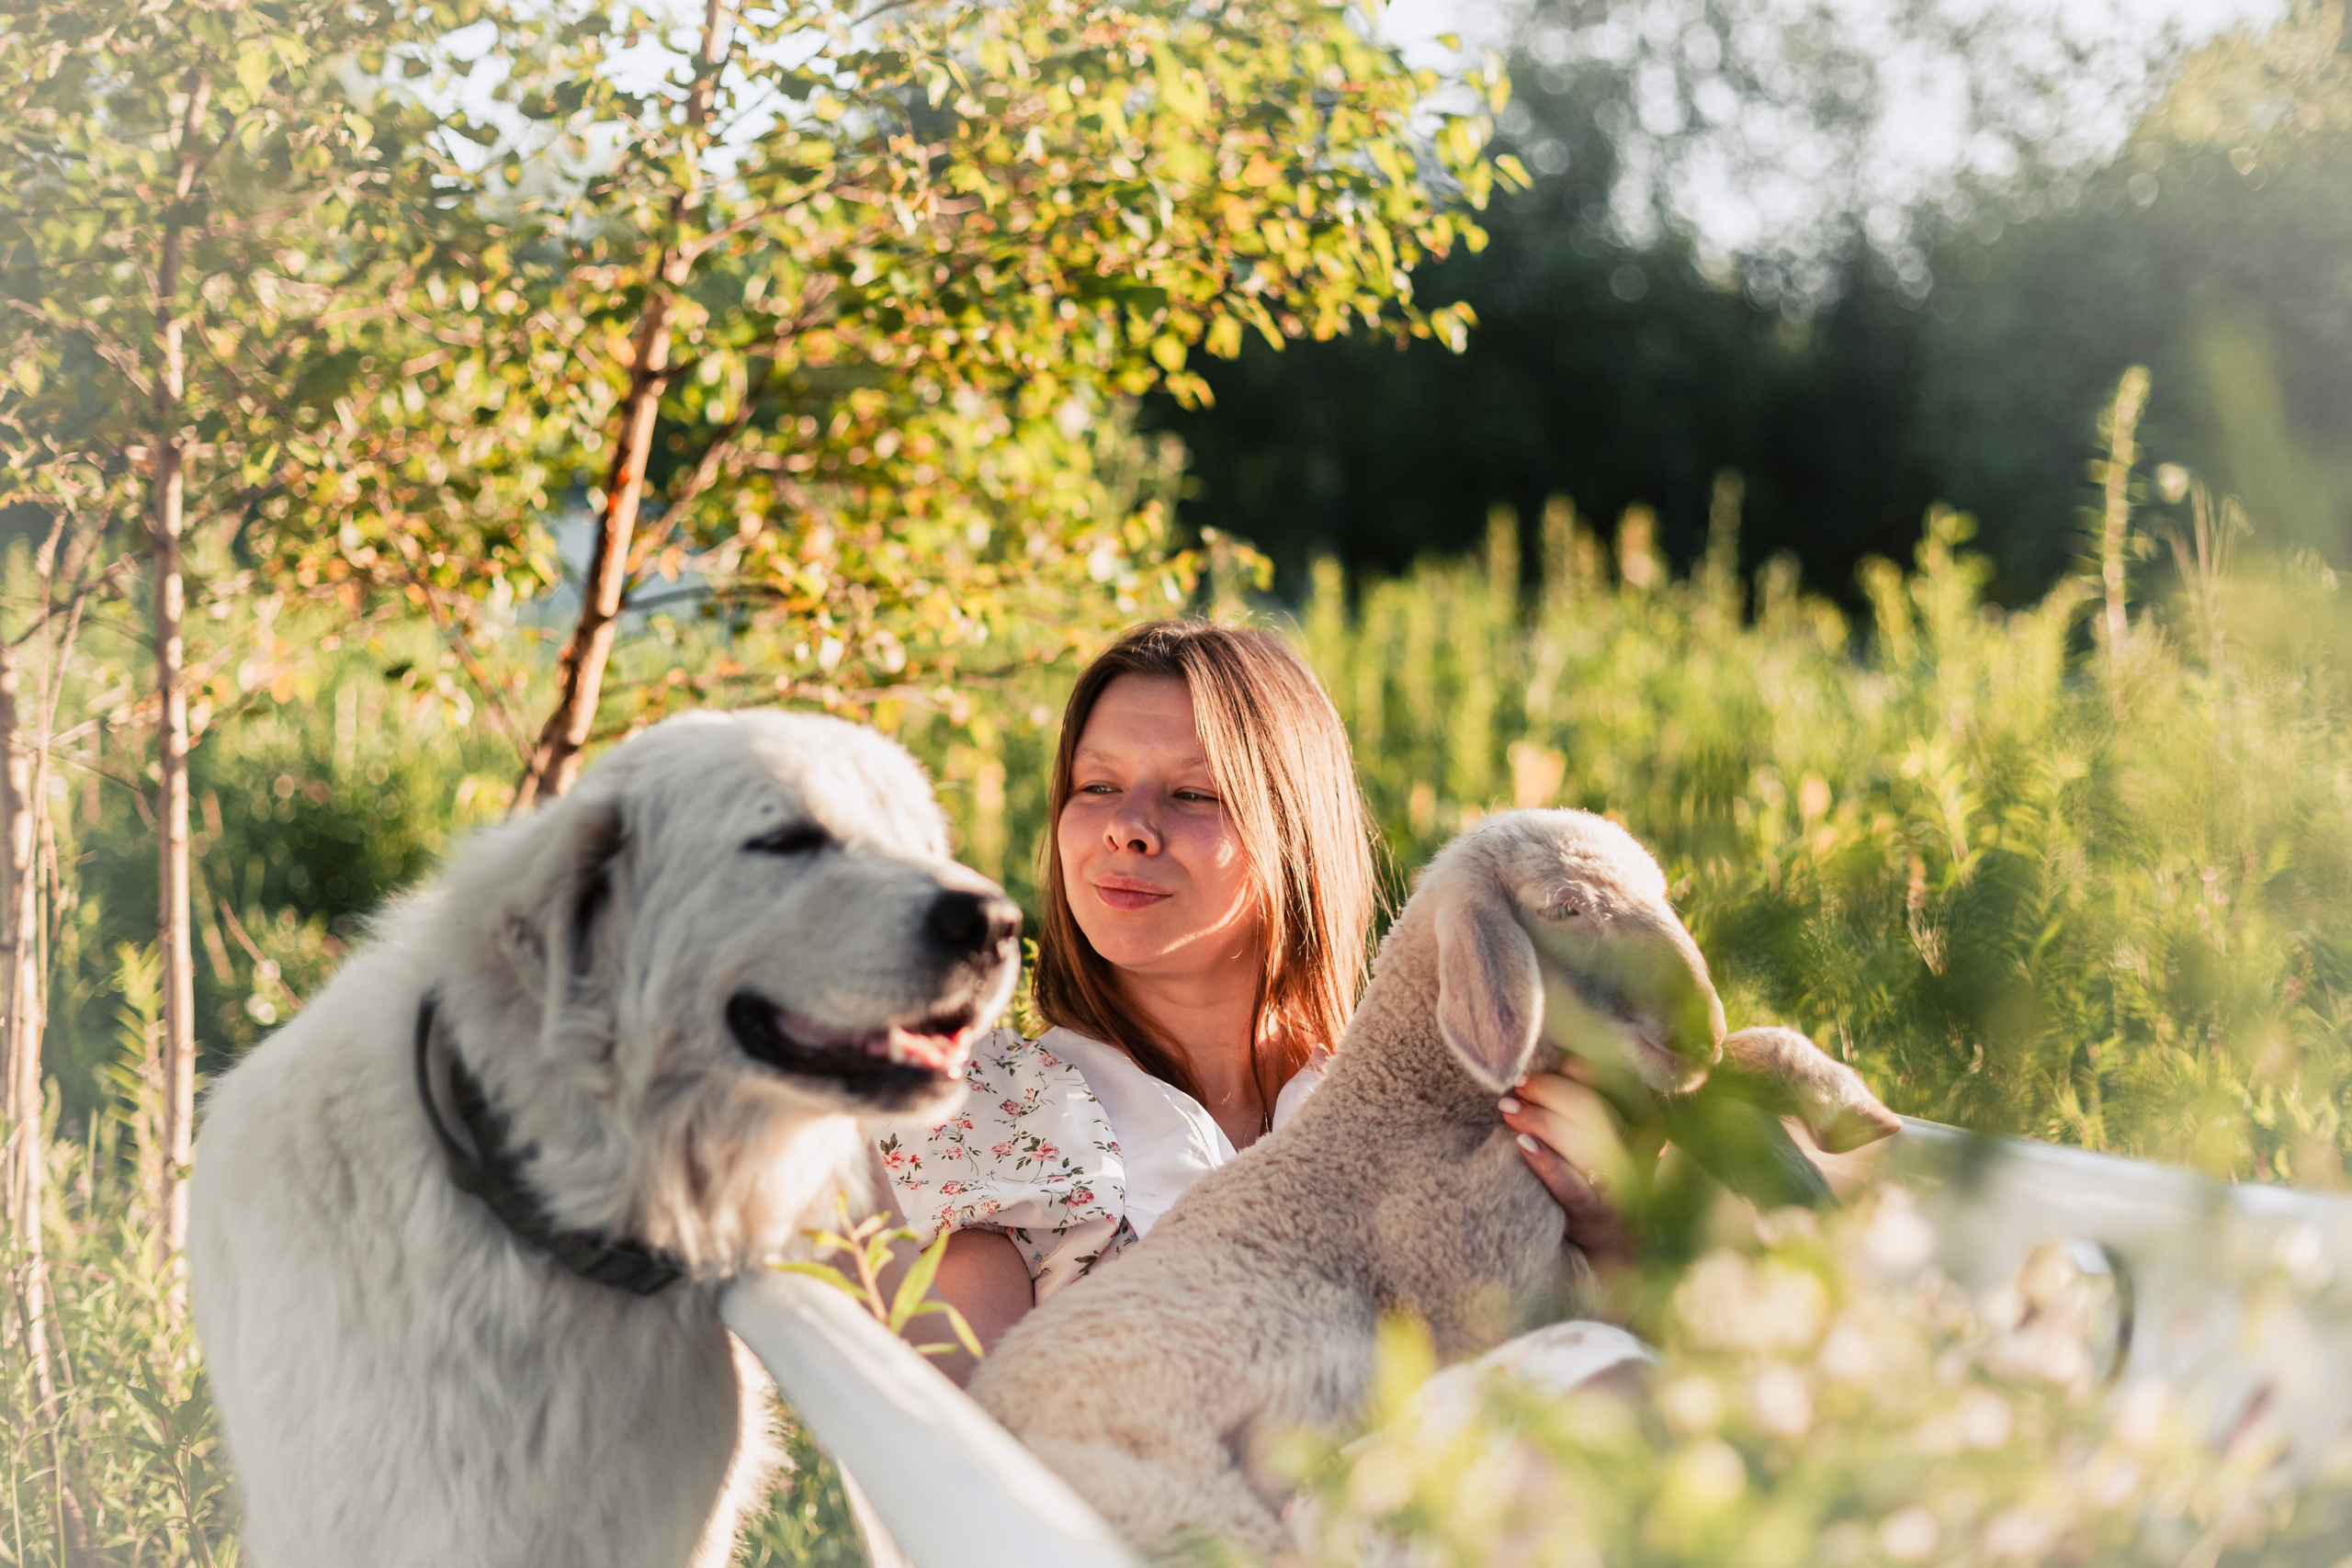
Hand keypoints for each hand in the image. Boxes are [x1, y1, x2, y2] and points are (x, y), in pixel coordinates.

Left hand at [1500, 1065, 1657, 1271]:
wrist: (1612, 1238)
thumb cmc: (1597, 1166)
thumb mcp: (1603, 1126)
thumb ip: (1587, 1091)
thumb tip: (1556, 1054)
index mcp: (1648, 1117)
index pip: (1614, 1078)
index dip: (1570, 1069)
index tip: (1535, 1066)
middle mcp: (1644, 1148)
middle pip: (1592, 1108)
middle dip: (1547, 1092)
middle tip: (1513, 1089)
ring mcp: (1625, 1183)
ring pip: (1583, 1142)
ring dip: (1540, 1121)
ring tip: (1507, 1110)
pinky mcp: (1600, 1215)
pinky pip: (1573, 1186)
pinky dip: (1547, 1163)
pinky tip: (1521, 1145)